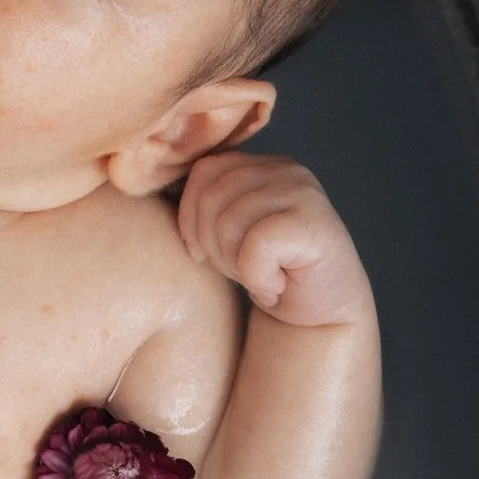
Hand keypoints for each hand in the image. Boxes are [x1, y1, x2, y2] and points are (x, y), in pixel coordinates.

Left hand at [179, 152, 372, 331]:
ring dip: (235, 266)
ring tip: (257, 278)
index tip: (201, 254)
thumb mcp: (230, 230)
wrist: (321, 314)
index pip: (203, 171)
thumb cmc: (268, 272)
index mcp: (261, 165)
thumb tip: (157, 190)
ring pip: (229, 223)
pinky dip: (257, 278)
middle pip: (211, 197)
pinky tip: (275, 286)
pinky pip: (256, 246)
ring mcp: (303, 193)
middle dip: (212, 246)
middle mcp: (285, 169)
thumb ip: (208, 203)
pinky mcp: (313, 224)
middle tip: (238, 272)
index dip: (190, 216)